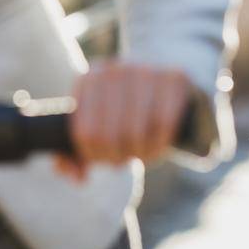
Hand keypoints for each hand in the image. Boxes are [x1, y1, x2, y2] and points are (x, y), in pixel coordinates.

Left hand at [53, 62, 192, 181]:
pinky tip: (158, 146)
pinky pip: (163, 124)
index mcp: (89, 79)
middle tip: (123, 159)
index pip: (85, 133)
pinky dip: (160, 144)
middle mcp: (116, 71)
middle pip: (109, 136)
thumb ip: (74, 154)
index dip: (94, 155)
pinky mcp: (175, 78)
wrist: (164, 75)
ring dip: (140, 154)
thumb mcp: (95, 124)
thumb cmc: (124, 109)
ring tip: (140, 154)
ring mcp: (146, 71)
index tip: (103, 158)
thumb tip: (79, 177)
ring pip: (136, 133)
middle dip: (116, 156)